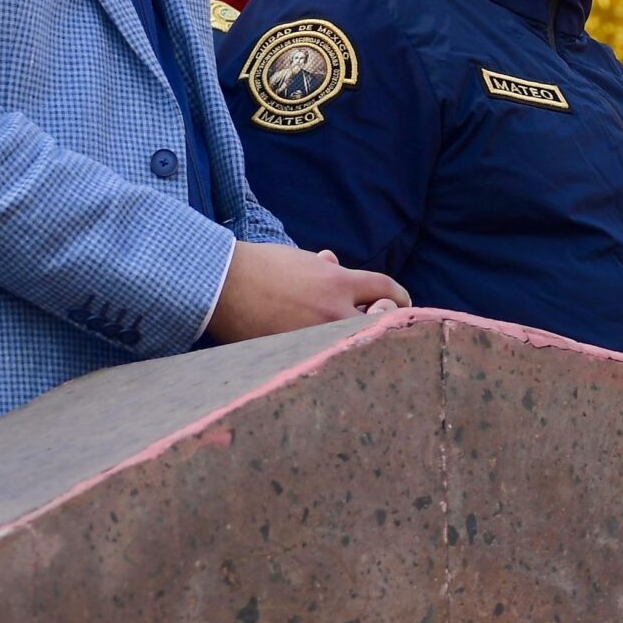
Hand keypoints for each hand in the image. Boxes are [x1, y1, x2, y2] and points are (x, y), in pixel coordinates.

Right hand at [205, 242, 408, 342]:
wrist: (221, 284)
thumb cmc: (258, 266)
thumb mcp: (298, 259)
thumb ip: (322, 266)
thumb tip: (333, 260)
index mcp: (337, 283)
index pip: (384, 288)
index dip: (399, 297)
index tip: (401, 303)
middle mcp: (332, 312)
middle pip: (380, 324)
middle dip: (385, 322)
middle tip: (380, 324)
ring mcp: (314, 338)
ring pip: (353, 346)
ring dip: (357, 344)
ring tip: (353, 345)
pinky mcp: (293, 356)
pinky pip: (321, 361)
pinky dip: (325, 360)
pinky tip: (326, 363)